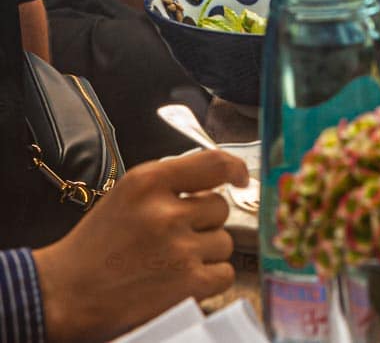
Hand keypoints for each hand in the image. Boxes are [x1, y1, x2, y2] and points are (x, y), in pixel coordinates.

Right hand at [32, 151, 247, 342]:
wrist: (62, 294)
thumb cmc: (94, 248)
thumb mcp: (125, 197)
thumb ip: (168, 184)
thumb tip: (219, 177)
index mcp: (147, 183)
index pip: (212, 163)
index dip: (234, 169)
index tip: (240, 178)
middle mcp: (166, 212)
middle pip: (219, 208)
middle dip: (203, 223)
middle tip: (173, 239)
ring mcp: (179, 249)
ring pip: (224, 242)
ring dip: (205, 253)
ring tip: (170, 262)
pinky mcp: (187, 283)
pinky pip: (225, 272)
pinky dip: (210, 279)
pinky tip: (183, 281)